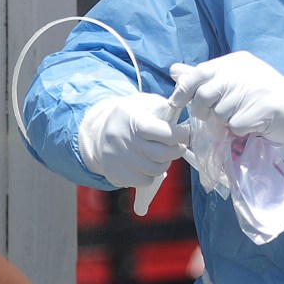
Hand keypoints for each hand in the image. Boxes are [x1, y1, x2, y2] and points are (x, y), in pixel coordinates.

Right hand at [74, 93, 191, 190]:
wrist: (99, 131)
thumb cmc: (129, 116)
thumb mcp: (143, 103)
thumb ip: (163, 108)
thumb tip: (179, 118)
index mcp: (133, 120)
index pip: (165, 133)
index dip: (180, 135)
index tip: (185, 133)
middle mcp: (125, 140)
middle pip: (162, 154)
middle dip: (177, 150)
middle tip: (178, 145)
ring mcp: (120, 159)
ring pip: (156, 169)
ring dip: (165, 162)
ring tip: (161, 153)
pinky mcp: (117, 173)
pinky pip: (146, 180)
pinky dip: (151, 174)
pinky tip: (148, 163)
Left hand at [173, 52, 283, 158]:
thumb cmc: (260, 96)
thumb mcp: (231, 81)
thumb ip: (203, 77)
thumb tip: (174, 70)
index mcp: (234, 63)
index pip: (198, 73)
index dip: (184, 91)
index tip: (178, 103)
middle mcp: (243, 72)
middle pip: (204, 96)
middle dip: (204, 111)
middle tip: (217, 116)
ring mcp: (255, 88)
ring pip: (220, 114)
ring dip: (226, 122)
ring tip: (243, 117)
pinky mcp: (265, 107)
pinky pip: (236, 126)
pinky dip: (241, 130)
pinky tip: (253, 125)